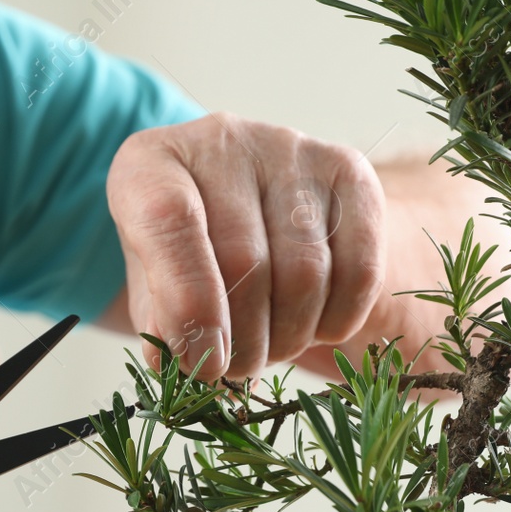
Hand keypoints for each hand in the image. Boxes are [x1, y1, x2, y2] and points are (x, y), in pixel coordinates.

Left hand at [105, 114, 385, 379]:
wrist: (248, 208)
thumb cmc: (186, 256)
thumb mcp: (152, 288)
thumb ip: (162, 324)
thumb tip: (190, 360)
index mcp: (152, 163)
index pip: (169, 220)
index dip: (189, 302)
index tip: (202, 361)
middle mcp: (222, 141)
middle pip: (245, 259)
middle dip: (243, 340)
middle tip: (237, 371)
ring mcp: (291, 149)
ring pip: (305, 272)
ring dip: (289, 337)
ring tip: (270, 349)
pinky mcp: (349, 171)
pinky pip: (358, 269)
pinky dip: (336, 321)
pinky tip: (313, 328)